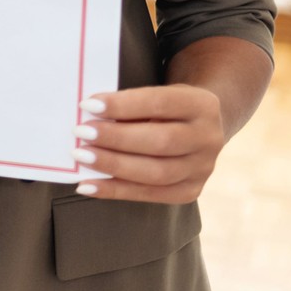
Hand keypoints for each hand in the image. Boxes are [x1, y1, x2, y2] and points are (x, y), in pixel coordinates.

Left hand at [71, 85, 226, 203]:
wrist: (199, 127)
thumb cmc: (165, 107)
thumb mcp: (158, 95)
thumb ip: (131, 105)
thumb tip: (89, 116)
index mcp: (202, 105)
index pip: (159, 103)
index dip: (122, 105)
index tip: (88, 105)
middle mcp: (209, 138)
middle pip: (160, 142)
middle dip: (116, 138)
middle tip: (81, 133)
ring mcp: (203, 169)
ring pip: (156, 173)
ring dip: (113, 166)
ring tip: (81, 157)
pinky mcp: (191, 191)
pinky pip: (150, 195)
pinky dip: (115, 190)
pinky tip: (88, 186)